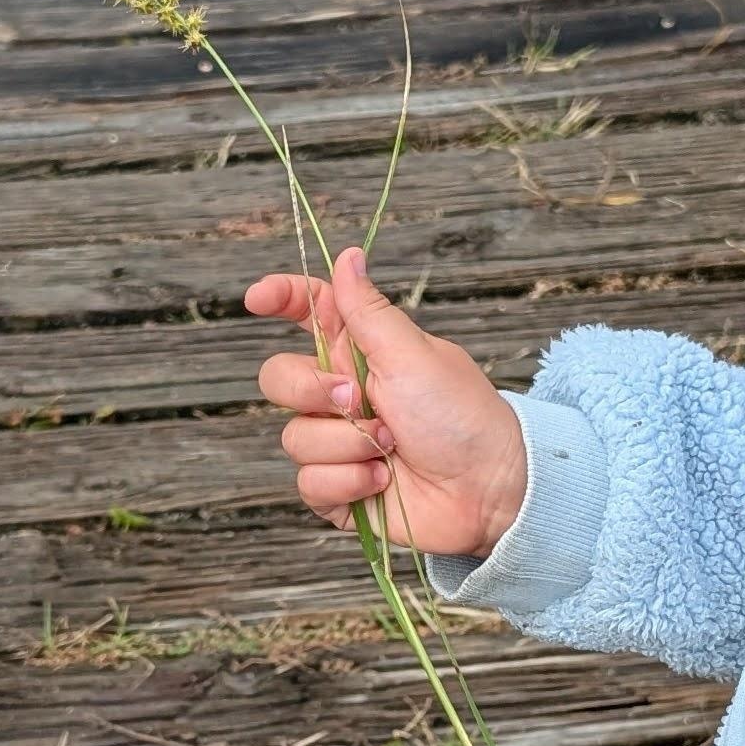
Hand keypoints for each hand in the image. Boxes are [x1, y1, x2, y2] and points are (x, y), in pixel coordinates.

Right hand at [247, 241, 528, 560]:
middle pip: (279, 379)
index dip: (279, 298)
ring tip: (389, 450)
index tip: (257, 299)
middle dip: (311, 392)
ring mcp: (338, 442)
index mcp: (360, 351)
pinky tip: (382, 482)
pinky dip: (347, 483)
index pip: (307, 312)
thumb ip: (368, 309)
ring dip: (345, 445)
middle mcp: (341, 394)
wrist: (488, 490)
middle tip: (359, 401)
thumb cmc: (462, 415)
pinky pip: (308, 483)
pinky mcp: (339, 488)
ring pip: (294, 437)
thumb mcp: (412, 353)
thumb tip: (348, 255)